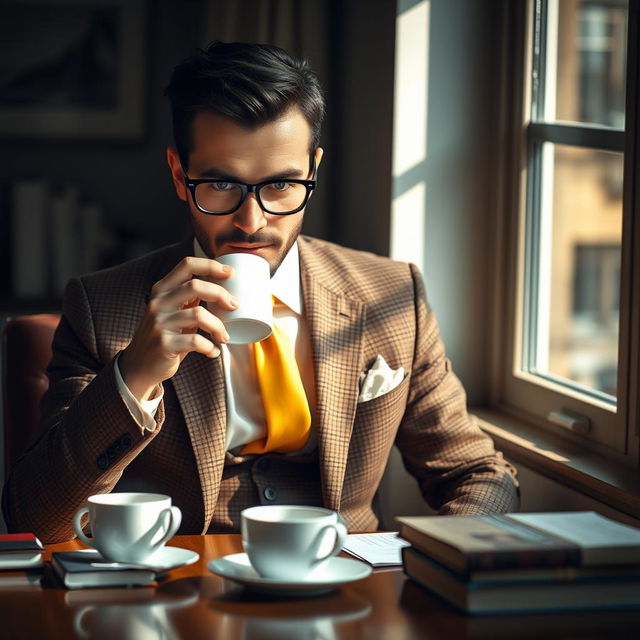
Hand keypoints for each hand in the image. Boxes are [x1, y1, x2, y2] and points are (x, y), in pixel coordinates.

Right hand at [119, 256, 236, 400]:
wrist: (139, 366)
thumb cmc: (165, 337)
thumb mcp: (173, 312)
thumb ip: (189, 299)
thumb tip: (223, 290)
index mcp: (162, 290)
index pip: (187, 265)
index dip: (211, 265)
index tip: (230, 273)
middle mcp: (158, 302)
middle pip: (196, 286)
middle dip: (221, 294)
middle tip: (234, 306)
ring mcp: (159, 323)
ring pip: (199, 314)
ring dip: (218, 326)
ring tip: (224, 337)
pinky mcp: (164, 344)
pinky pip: (196, 341)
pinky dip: (210, 347)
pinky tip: (213, 351)